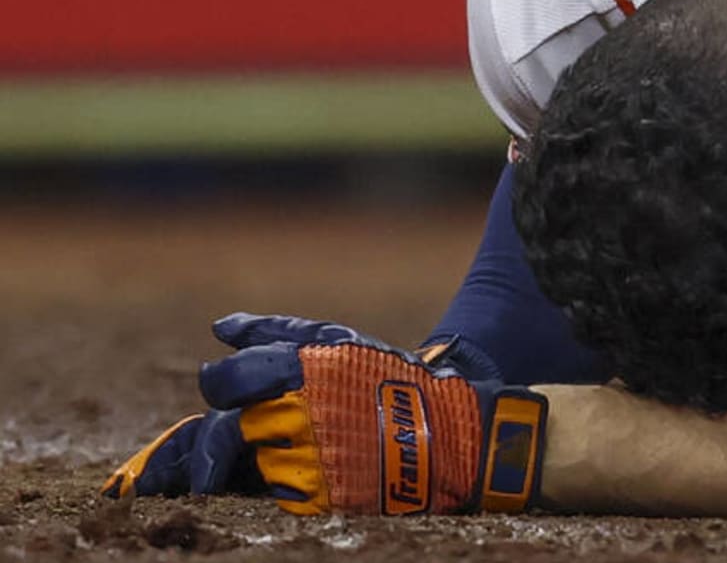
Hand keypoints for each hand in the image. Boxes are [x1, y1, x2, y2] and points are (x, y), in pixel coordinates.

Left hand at [104, 313, 546, 515]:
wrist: (456, 436)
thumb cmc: (395, 382)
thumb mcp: (342, 344)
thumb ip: (278, 332)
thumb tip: (219, 327)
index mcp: (301, 368)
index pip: (224, 381)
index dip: (217, 387)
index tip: (219, 391)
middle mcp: (296, 412)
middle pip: (219, 434)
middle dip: (193, 453)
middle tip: (170, 468)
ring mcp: (305, 458)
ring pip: (241, 467)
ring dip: (232, 469)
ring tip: (236, 470)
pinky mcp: (318, 498)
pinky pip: (273, 495)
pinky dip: (273, 489)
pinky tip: (290, 480)